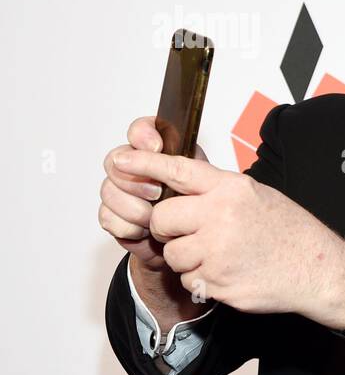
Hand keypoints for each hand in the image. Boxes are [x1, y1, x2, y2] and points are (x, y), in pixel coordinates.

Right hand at [99, 117, 208, 272]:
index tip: (156, 146)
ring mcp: (122, 191)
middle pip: (115, 159)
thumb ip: (188, 165)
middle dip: (136, 180)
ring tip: (154, 220)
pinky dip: (128, 227)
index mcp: (161, 153)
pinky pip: (108, 217)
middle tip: (157, 194)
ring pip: (109, 190)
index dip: (143, 134)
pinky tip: (143, 232)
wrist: (190, 244)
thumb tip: (168, 154)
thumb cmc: (201, 210)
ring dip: (134, 208)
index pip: (142, 130)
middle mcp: (136, 167)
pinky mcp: (114, 216)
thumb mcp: (206, 185)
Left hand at [110, 147, 344, 324]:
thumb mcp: (258, 196)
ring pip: (172, 253)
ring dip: (188, 257)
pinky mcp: (217, 282)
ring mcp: (218, 252)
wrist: (319, 270)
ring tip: (220, 256)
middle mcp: (221, 217)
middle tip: (190, 233)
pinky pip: (189, 279)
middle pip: (162, 218)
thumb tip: (181, 189)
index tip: (121, 160)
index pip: (177, 170)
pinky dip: (203, 279)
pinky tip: (229, 272)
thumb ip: (219, 191)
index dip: (144, 163)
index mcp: (232, 190)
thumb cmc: (292, 233)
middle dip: (168, 228)